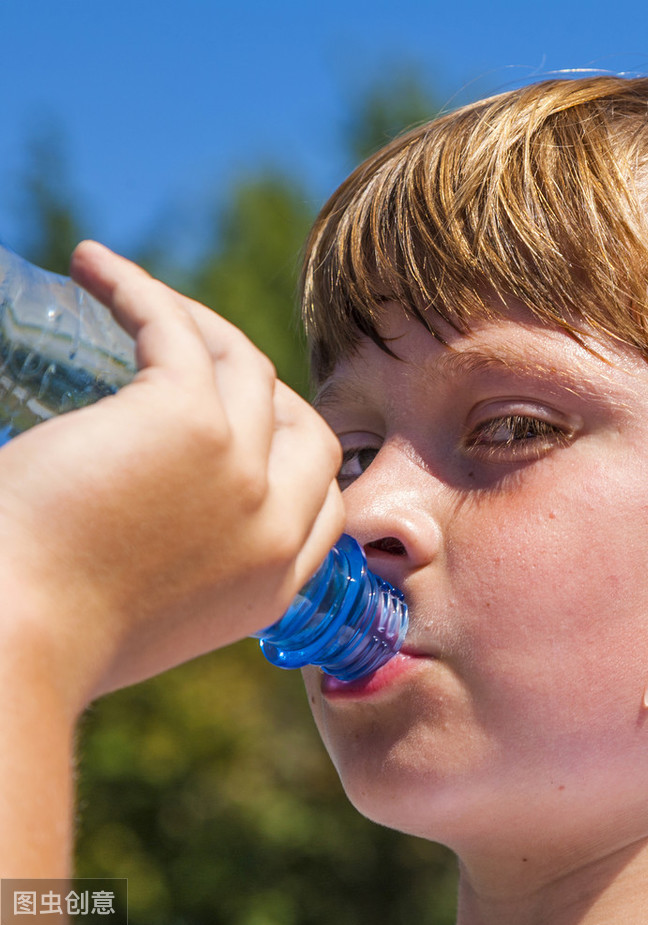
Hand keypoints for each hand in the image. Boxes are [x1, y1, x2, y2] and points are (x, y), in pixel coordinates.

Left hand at [0, 242, 344, 708]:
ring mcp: (243, 471)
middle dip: (261, 390)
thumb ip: (182, 569)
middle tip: (188, 361)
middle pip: (308, 428)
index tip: (239, 428)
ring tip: (122, 295)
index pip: (324, 503)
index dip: (291, 456)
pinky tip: (91, 266)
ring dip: (192, 320)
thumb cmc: (42, 637)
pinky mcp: (190, 420)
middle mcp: (274, 527)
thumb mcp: (150, 616)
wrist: (10, 642)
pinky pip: (176, 329)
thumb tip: (150, 514)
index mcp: (270, 585)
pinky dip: (136, 289)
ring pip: (246, 365)